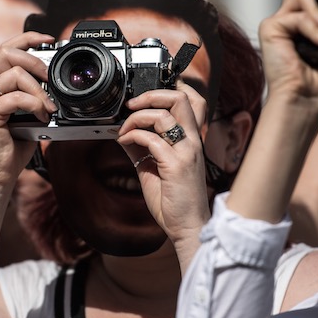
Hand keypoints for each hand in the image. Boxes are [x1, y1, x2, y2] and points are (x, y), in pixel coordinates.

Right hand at [0, 32, 56, 186]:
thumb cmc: (12, 146)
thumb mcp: (28, 115)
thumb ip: (34, 96)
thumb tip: (55, 86)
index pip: (7, 49)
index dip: (27, 38)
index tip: (48, 39)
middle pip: (8, 53)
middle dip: (35, 61)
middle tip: (49, 79)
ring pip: (15, 74)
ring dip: (39, 90)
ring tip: (48, 108)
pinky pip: (16, 97)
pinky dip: (34, 105)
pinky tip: (40, 117)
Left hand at [116, 80, 208, 245]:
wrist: (187, 227)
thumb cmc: (175, 202)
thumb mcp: (154, 169)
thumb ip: (141, 150)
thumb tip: (124, 135)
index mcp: (191, 140)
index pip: (190, 101)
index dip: (168, 90)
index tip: (144, 98)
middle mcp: (193, 142)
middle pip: (180, 98)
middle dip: (151, 95)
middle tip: (132, 105)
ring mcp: (186, 152)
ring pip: (164, 115)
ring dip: (137, 117)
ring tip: (125, 129)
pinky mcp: (176, 166)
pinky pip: (151, 139)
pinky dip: (132, 136)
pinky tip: (124, 142)